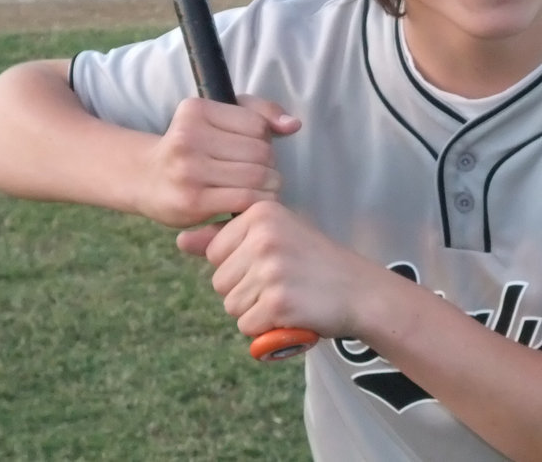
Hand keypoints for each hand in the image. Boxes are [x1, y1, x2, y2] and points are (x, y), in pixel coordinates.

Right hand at [135, 95, 298, 227]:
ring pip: (257, 176)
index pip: (258, 125)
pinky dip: (257, 203)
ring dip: (269, 186)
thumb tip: (294, 125)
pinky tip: (251, 203)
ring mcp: (188, 170)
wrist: (144, 178)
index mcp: (196, 110)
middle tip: (261, 174)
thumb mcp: (217, 117)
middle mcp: (189, 137)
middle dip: (269, 165)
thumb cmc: (192, 146)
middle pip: (260, 152)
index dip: (265, 139)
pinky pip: (245, 200)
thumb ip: (259, 112)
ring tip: (261, 188)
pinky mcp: (192, 201)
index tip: (253, 149)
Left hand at [177, 201, 380, 339]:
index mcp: (261, 212)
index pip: (215, 252)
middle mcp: (264, 236)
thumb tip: (181, 241)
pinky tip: (293, 313)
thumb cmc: (313, 263)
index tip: (276, 261)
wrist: (360, 291)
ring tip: (290, 295)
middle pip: (219, 282)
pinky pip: (248, 326)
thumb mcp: (274, 237)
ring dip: (256, 311)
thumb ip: (226, 239)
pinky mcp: (278, 302)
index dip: (241, 266)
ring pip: (231, 306)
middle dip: (247, 291)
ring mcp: (271, 269)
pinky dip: (267, 328)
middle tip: (285, 282)